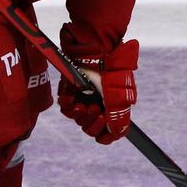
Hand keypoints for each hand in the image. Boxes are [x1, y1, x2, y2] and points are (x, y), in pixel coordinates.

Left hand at [57, 24, 138, 143]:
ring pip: (78, 120)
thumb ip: (120, 117)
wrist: (96, 53)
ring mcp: (83, 99)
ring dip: (81, 115)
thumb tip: (119, 134)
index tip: (104, 124)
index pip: (105, 132)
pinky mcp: (70, 93)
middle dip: (92, 123)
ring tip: (86, 104)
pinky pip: (65, 108)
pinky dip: (69, 106)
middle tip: (96, 110)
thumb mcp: (120, 96)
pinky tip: (73, 98)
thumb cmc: (112, 72)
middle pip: (90, 128)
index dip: (104, 134)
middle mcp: (97, 105)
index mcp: (111, 108)